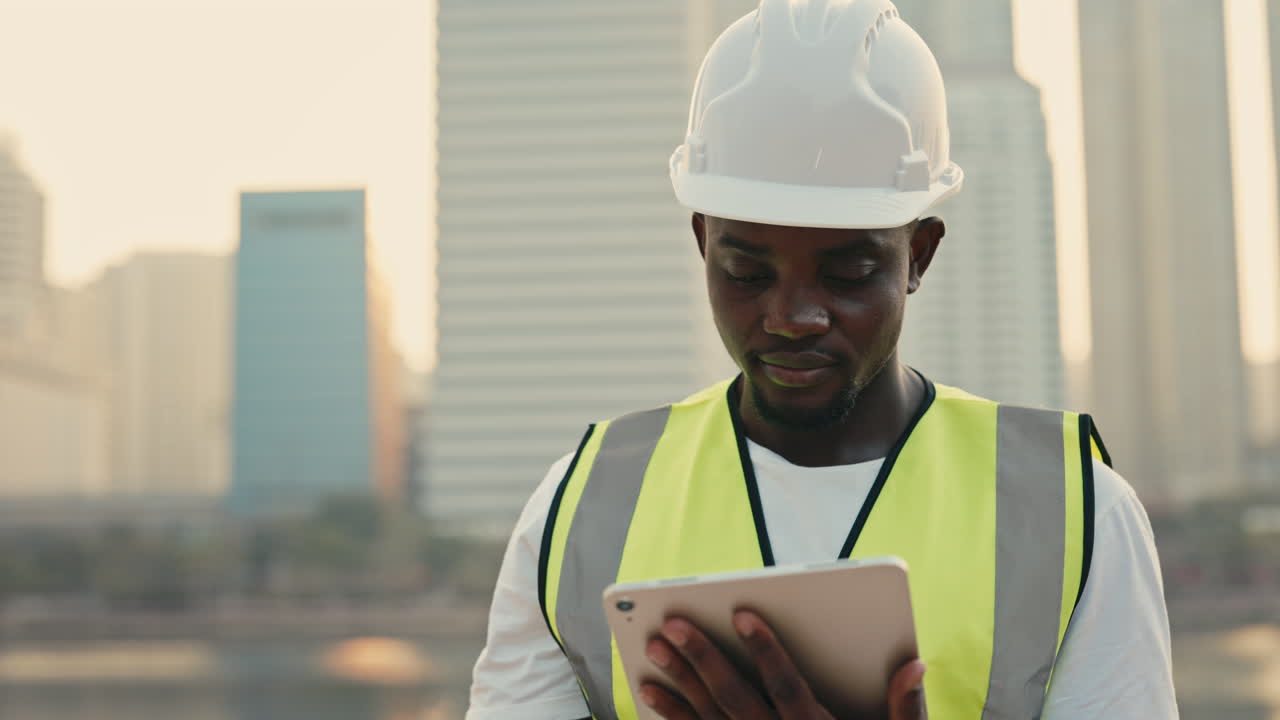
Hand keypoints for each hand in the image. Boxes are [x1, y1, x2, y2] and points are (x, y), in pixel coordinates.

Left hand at [638, 610, 925, 719]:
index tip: (742, 613)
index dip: (765, 649)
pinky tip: (649, 694)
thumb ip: (905, 707)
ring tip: (654, 650)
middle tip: (673, 624)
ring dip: (678, 683)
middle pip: (735, 698)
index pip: (787, 686)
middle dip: (702, 658)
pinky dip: (673, 719)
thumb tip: (916, 665)